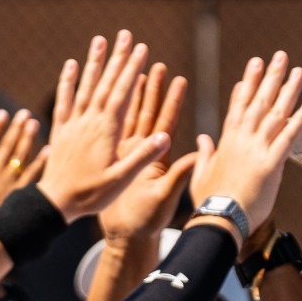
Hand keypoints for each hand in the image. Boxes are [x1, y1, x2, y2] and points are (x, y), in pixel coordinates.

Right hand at [0, 108, 42, 230]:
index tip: (2, 114)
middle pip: (7, 146)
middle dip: (15, 128)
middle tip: (24, 113)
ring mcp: (8, 183)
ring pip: (20, 156)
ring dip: (28, 139)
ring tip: (35, 123)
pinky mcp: (19, 194)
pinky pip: (33, 175)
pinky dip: (41, 162)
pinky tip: (49, 150)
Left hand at [35, 31, 172, 220]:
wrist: (55, 202)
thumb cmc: (91, 194)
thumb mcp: (121, 180)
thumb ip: (142, 156)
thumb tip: (165, 136)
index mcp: (106, 130)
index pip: (122, 93)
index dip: (132, 70)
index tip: (142, 49)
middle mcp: (89, 121)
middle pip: (106, 83)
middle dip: (118, 58)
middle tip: (126, 35)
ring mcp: (73, 123)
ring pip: (85, 86)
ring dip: (94, 62)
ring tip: (100, 40)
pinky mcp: (61, 129)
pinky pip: (64, 100)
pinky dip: (67, 81)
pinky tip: (70, 65)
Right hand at [97, 62, 197, 243]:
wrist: (126, 238)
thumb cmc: (147, 221)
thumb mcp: (164, 197)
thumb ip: (179, 175)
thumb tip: (197, 156)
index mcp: (157, 158)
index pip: (166, 123)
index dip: (172, 100)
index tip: (179, 77)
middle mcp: (143, 152)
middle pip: (148, 113)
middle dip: (152, 88)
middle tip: (156, 62)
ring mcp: (128, 156)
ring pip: (129, 119)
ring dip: (132, 96)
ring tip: (133, 71)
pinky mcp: (114, 163)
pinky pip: (110, 134)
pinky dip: (108, 116)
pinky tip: (104, 101)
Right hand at [188, 51, 301, 231]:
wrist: (220, 218)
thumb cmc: (209, 201)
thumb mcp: (201, 173)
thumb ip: (205, 153)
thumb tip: (204, 138)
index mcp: (227, 141)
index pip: (238, 105)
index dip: (247, 84)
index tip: (254, 66)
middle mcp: (242, 140)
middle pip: (259, 101)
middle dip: (269, 77)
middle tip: (280, 56)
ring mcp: (257, 150)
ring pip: (276, 114)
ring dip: (288, 90)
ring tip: (298, 70)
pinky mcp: (272, 164)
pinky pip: (289, 137)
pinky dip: (300, 120)